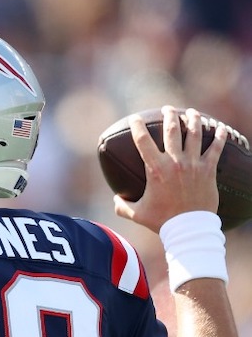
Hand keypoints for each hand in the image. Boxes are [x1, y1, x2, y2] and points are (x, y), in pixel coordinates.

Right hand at [115, 105, 227, 232]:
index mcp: (155, 169)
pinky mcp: (208, 170)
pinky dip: (219, 136)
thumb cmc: (162, 221)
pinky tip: (221, 127)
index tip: (135, 118)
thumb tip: (115, 200)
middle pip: (172, 130)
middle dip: (169, 115)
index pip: (143, 141)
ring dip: (193, 120)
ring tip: (191, 112)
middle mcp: (174, 162)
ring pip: (194, 134)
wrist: (188, 228)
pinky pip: (216, 149)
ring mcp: (193, 164)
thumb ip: (122, 205)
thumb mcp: (137, 214)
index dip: (137, 126)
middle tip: (168, 109)